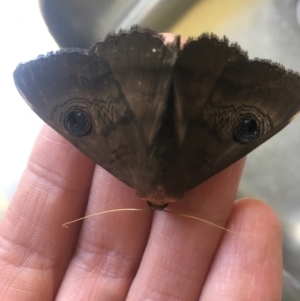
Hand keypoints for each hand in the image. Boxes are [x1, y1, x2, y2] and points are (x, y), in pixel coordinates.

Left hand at [0, 124, 281, 299]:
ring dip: (203, 208)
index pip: (50, 211)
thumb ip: (19, 237)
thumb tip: (56, 145)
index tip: (93, 102)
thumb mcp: (2, 296)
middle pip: (122, 227)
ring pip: (176, 263)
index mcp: (23, 291)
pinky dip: (242, 277)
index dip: (70, 155)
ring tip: (224, 151)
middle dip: (148, 167)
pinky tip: (255, 226)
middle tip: (172, 113)